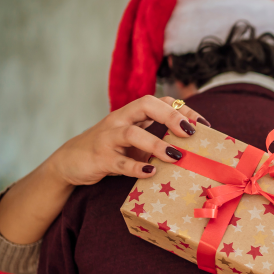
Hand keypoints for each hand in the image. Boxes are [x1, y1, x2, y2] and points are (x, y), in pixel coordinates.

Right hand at [48, 95, 209, 185]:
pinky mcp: (100, 158)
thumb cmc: (111, 151)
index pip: (160, 101)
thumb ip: (156, 139)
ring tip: (176, 156)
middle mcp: (119, 120)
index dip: (182, 109)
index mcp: (131, 114)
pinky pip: (120, 162)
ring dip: (157, 144)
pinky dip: (137, 168)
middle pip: (146, 105)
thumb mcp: (134, 141)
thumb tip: (191, 149)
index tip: (203, 124)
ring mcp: (108, 138)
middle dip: (171, 116)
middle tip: (191, 132)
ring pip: (132, 133)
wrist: (70, 162)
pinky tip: (152, 172)